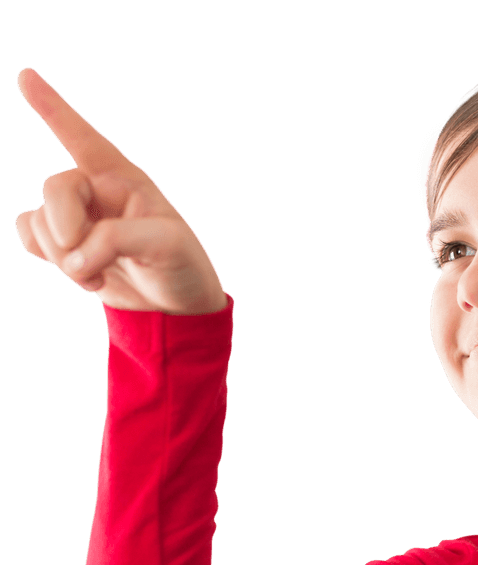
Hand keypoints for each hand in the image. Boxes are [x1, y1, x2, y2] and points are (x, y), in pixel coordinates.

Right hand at [14, 68, 227, 314]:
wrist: (174, 304)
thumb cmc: (181, 264)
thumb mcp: (167, 245)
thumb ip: (117, 239)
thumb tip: (72, 256)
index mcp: (126, 177)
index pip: (85, 138)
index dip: (54, 107)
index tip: (25, 76)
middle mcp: (98, 190)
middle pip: (55, 187)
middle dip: (64, 226)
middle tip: (85, 258)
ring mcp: (79, 215)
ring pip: (37, 219)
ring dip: (61, 253)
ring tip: (97, 272)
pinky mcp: (64, 242)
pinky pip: (28, 237)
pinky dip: (48, 259)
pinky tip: (85, 274)